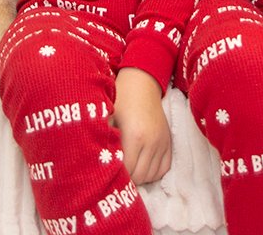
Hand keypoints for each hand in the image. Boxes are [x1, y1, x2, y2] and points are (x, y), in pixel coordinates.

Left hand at [111, 67, 171, 185]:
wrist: (141, 82)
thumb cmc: (120, 98)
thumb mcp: (108, 116)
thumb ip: (103, 140)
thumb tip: (94, 162)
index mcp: (134, 136)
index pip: (127, 171)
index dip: (116, 175)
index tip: (107, 173)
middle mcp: (152, 142)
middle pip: (140, 176)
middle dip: (127, 179)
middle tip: (116, 174)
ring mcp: (162, 142)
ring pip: (152, 175)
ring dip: (140, 177)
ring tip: (128, 170)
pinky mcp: (168, 141)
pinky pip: (164, 168)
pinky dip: (154, 173)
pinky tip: (142, 166)